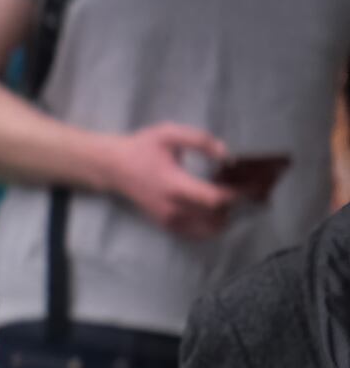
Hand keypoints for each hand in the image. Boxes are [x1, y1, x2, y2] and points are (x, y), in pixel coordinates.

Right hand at [100, 122, 244, 240]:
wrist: (113, 167)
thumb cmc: (141, 148)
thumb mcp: (169, 134)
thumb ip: (200, 141)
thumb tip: (228, 154)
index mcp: (175, 185)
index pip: (215, 199)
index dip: (239, 193)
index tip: (255, 184)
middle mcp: (173, 208)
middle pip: (217, 218)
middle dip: (238, 206)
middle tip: (249, 191)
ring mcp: (169, 219)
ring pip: (209, 230)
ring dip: (226, 217)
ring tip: (232, 199)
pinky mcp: (167, 224)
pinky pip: (197, 233)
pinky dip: (213, 224)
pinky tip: (217, 209)